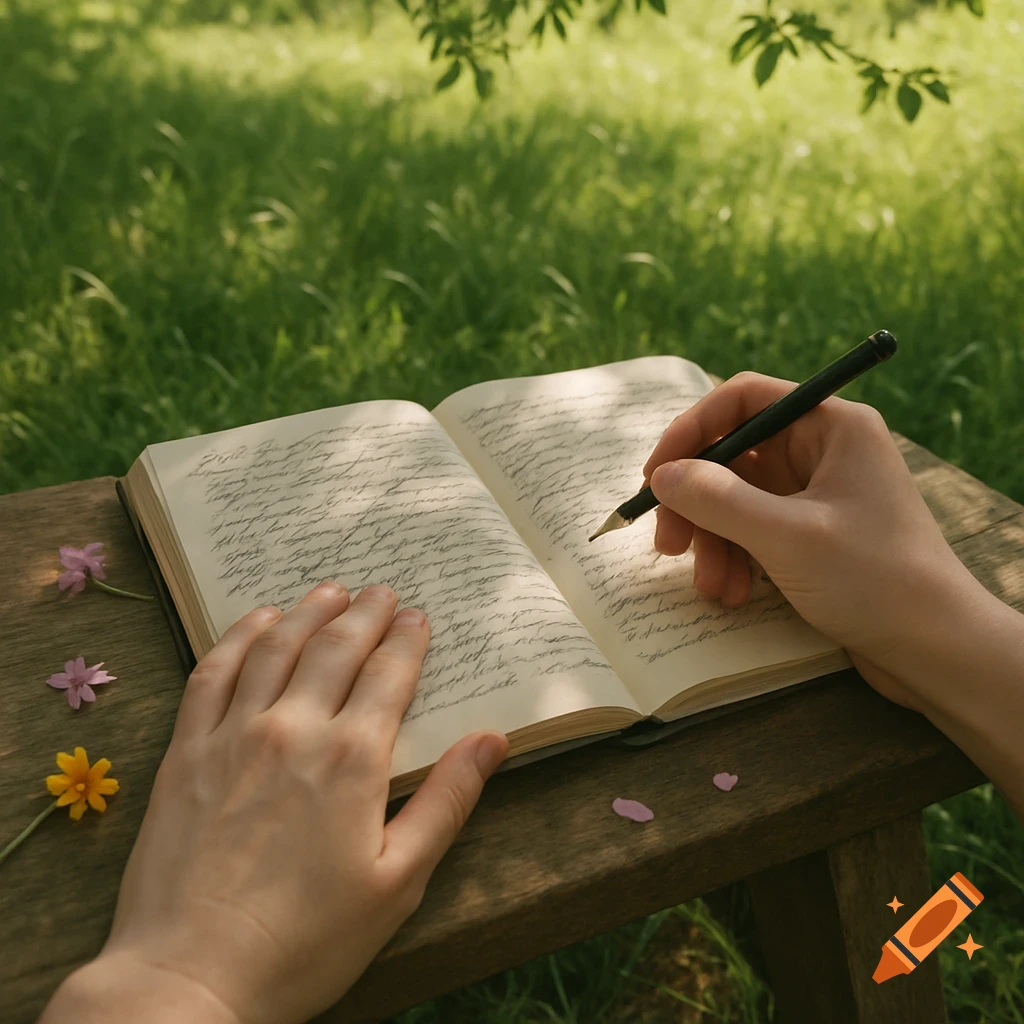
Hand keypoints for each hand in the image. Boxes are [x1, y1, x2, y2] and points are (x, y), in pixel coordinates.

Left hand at [43, 582, 507, 1023]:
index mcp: (353, 760)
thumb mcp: (397, 882)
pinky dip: (239, 636)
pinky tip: (257, 621)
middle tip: (382, 591)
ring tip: (330, 590)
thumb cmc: (305, 942)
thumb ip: (446, 802)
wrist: (191, 978)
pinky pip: (213, 672)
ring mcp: (234, 735)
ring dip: (308, 611)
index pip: (389, 674)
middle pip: (336, 647)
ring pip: (276, 646)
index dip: (408, 640)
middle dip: (365, 613)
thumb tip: (492, 739)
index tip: (418, 617)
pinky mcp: (188, 751)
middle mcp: (294, 729)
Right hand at [644, 372, 986, 707]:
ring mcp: (818, 494)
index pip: (744, 399)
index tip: (656, 474)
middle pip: (734, 455)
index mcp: (832, 427)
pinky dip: (735, 558)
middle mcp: (824, 451)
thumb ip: (718, 499)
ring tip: (709, 585)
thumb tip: (662, 476)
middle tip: (668, 544)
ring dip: (713, 540)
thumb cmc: (875, 579)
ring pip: (738, 499)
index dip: (692, 430)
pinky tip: (731, 593)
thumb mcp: (787, 536)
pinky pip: (754, 530)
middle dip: (697, 501)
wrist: (935, 649)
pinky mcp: (813, 534)